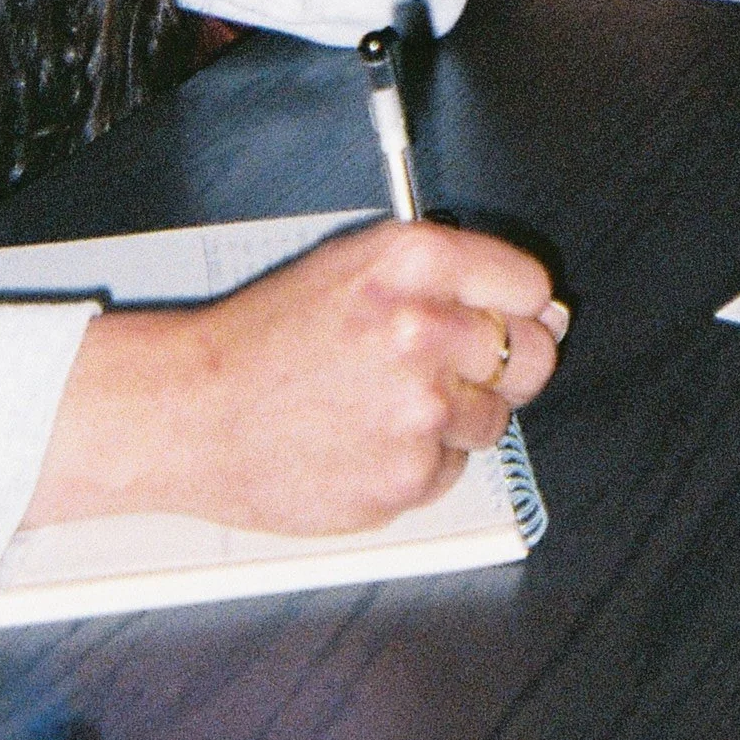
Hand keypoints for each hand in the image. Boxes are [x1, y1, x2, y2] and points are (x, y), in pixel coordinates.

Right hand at [25, 216, 563, 536]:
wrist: (192, 411)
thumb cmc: (265, 337)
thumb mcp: (354, 264)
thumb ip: (451, 273)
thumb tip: (546, 308)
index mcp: (413, 262)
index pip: (530, 284)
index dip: (520, 304)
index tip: (506, 316)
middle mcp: (424, 329)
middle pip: (534, 354)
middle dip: (503, 363)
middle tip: (447, 368)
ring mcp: (419, 409)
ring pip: (494, 417)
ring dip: (456, 414)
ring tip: (383, 403)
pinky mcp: (406, 477)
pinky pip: (451, 469)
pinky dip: (419, 460)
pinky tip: (365, 439)